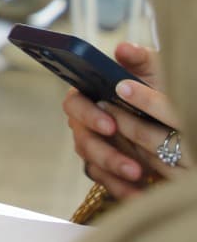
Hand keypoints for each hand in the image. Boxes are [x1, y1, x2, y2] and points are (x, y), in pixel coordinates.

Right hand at [63, 42, 182, 200]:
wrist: (167, 116)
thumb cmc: (158, 88)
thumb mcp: (154, 71)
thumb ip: (139, 59)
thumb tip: (123, 48)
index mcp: (90, 95)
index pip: (75, 103)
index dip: (88, 114)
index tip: (110, 124)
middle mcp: (87, 122)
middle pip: (82, 139)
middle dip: (105, 152)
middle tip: (130, 161)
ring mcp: (95, 146)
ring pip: (92, 162)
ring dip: (114, 171)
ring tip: (140, 175)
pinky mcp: (105, 168)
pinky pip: (105, 181)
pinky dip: (121, 188)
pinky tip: (141, 193)